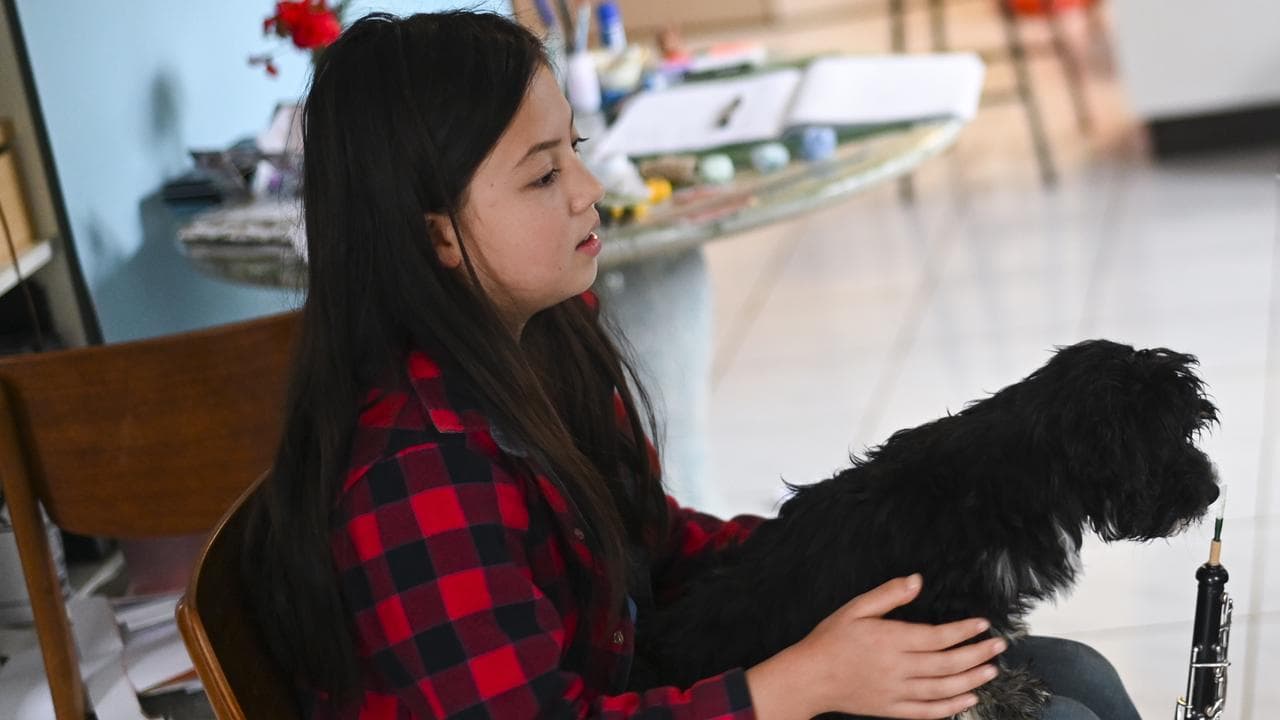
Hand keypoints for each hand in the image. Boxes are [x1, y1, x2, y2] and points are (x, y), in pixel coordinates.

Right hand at [747, 574, 1005, 719]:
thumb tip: (917, 580)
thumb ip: (889, 594)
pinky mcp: (891, 709)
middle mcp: (897, 667)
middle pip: (947, 663)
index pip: (937, 636)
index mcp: (890, 640)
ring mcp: (895, 691)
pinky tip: (968, 700)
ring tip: (991, 671)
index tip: (982, 624)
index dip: (964, 630)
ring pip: (942, 689)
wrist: (809, 677)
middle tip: (998, 645)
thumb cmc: (831, 639)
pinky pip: (928, 712)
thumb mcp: (855, 607)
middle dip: (977, 654)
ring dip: (971, 680)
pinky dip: (951, 708)